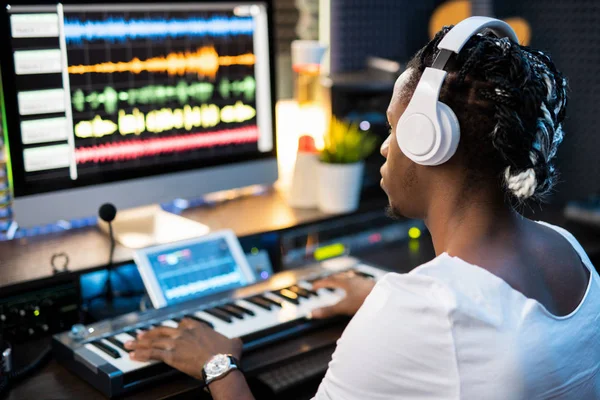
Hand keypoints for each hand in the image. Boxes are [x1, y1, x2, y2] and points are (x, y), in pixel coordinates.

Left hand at [125, 319, 241, 379]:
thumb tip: (238, 342)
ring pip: (154, 341)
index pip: (182, 323)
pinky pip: (152, 354)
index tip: (170, 329)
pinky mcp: (171, 356)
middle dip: (150, 333)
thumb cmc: (228, 355)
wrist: (221, 364)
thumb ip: (234, 340)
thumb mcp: (235, 343)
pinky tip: (132, 355)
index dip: (174, 327)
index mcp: (198, 327)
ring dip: (139, 343)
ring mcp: (177, 343)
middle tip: (140, 335)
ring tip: (129, 344)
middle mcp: (185, 332)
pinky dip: (141, 354)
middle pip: (163, 330)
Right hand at [311, 272, 375, 318]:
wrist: (387, 298)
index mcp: (346, 282)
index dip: (321, 283)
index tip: (313, 287)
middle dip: (331, 280)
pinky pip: (360, 284)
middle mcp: (355, 280)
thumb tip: (311, 313)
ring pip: (351, 279)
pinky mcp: (373, 287)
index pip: (330, 280)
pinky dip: (354, 286)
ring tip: (342, 284)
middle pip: (340, 277)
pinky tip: (359, 291)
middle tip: (325, 282)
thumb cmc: (365, 301)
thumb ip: (329, 310)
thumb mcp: (344, 307)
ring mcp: (365, 282)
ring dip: (344, 281)